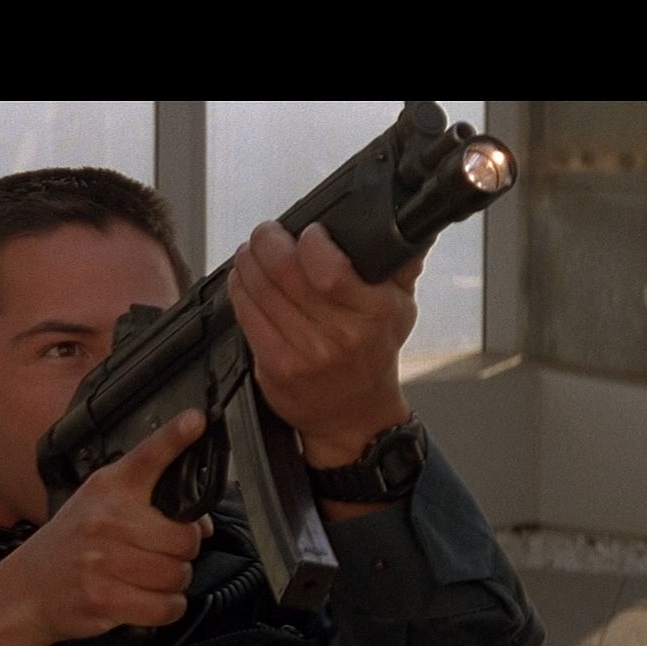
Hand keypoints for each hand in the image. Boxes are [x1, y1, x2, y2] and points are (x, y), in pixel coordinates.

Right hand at [0, 409, 211, 645]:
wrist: (27, 589)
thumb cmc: (72, 544)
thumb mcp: (100, 506)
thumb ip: (150, 505)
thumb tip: (203, 525)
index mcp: (109, 487)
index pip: (148, 457)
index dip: (175, 438)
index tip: (196, 419)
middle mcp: (106, 519)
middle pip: (184, 538)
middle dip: (182, 552)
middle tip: (159, 553)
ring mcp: (102, 560)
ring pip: (178, 575)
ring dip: (173, 582)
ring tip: (147, 577)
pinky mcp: (103, 598)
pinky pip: (166, 606)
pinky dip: (166, 608)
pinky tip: (147, 599)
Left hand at [228, 221, 422, 468]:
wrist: (354, 416)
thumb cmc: (373, 356)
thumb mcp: (401, 310)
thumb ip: (401, 267)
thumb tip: (407, 230)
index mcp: (372, 313)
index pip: (328, 268)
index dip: (310, 241)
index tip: (309, 233)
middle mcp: (338, 335)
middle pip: (284, 271)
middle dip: (267, 240)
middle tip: (267, 233)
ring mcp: (303, 353)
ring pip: (258, 288)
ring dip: (248, 261)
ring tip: (252, 252)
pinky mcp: (274, 366)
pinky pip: (246, 315)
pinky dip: (239, 289)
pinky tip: (244, 280)